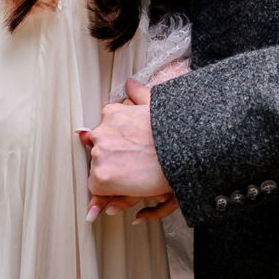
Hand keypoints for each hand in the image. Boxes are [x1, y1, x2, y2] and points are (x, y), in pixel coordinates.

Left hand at [81, 78, 174, 220]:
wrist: (181, 153)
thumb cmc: (172, 132)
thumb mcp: (154, 105)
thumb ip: (139, 94)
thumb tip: (131, 84)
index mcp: (111, 113)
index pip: (104, 134)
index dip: (116, 148)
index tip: (128, 154)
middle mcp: (100, 132)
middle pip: (99, 153)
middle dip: (112, 162)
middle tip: (134, 168)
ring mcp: (99, 155)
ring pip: (98, 171)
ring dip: (111, 177)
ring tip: (134, 181)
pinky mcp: (101, 177)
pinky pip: (97, 191)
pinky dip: (108, 194)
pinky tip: (126, 192)